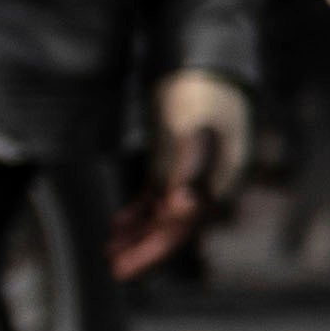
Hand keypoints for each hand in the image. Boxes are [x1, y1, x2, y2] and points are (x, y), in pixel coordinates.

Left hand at [123, 67, 253, 275]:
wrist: (202, 61)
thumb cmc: (201, 91)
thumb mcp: (194, 126)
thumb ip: (189, 166)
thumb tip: (183, 205)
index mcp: (221, 180)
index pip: (186, 224)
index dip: (155, 248)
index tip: (123, 264)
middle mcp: (210, 183)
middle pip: (174, 226)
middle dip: (143, 249)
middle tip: (112, 270)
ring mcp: (191, 173)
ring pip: (163, 215)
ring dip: (137, 234)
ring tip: (108, 253)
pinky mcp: (174, 163)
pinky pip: (156, 198)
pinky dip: (138, 213)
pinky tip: (117, 225)